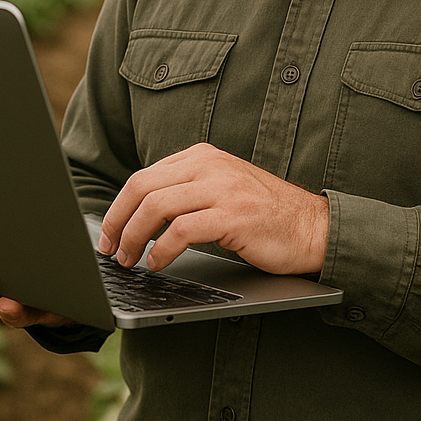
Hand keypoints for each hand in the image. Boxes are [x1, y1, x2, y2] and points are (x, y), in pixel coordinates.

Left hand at [97, 143, 328, 274]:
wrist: (312, 227)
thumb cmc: (265, 215)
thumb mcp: (222, 189)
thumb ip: (188, 191)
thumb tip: (141, 214)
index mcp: (202, 156)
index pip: (144, 176)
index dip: (118, 207)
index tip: (108, 233)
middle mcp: (209, 165)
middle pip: (142, 187)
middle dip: (117, 221)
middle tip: (110, 249)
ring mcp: (222, 188)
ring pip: (156, 206)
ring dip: (134, 237)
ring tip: (129, 259)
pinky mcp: (233, 216)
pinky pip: (182, 230)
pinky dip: (161, 250)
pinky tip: (158, 263)